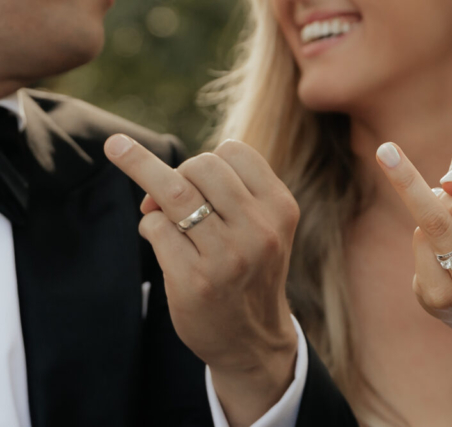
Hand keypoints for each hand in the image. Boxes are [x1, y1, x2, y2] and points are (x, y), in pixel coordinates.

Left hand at [104, 135, 298, 371]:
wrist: (253, 340)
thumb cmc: (249, 272)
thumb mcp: (260, 228)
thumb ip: (224, 196)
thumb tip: (152, 186)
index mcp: (280, 208)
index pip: (235, 151)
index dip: (211, 159)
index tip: (201, 180)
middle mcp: (259, 229)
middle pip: (201, 164)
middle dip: (179, 173)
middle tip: (177, 200)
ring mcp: (227, 256)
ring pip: (171, 189)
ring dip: (144, 176)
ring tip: (130, 174)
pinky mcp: (194, 280)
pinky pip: (155, 226)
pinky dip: (150, 227)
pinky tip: (162, 244)